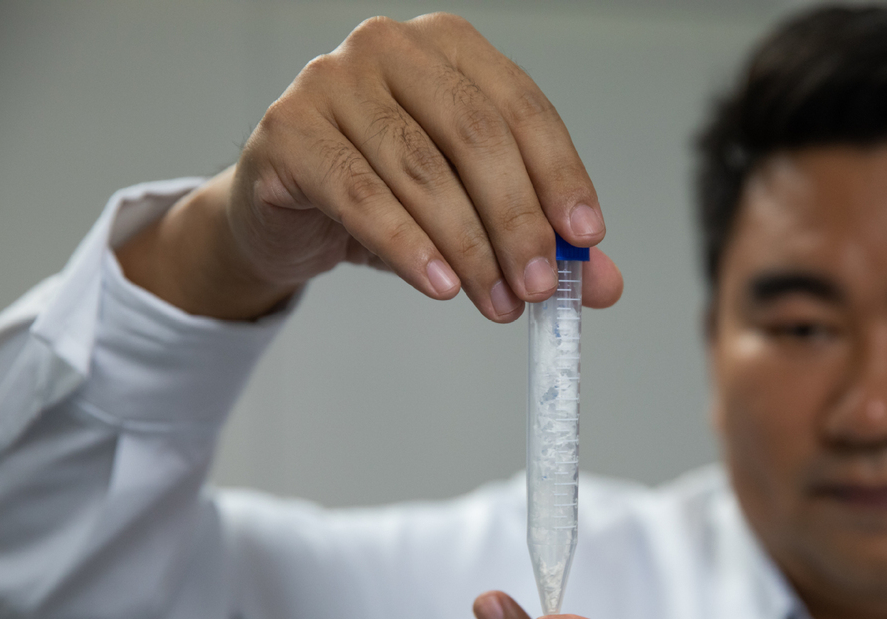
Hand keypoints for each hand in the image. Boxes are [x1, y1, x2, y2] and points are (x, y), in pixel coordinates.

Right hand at [118, 13, 621, 320]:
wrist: (286, 213)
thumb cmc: (382, 195)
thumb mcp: (469, 213)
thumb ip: (537, 238)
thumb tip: (600, 282)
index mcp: (449, 49)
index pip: (521, 108)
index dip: (559, 175)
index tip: (584, 237)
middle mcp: (391, 49)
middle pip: (475, 135)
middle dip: (517, 220)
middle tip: (539, 285)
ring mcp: (332, 81)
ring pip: (421, 169)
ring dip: (468, 247)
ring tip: (496, 301)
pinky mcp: (289, 130)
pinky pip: (360, 194)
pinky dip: (407, 246)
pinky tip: (439, 285)